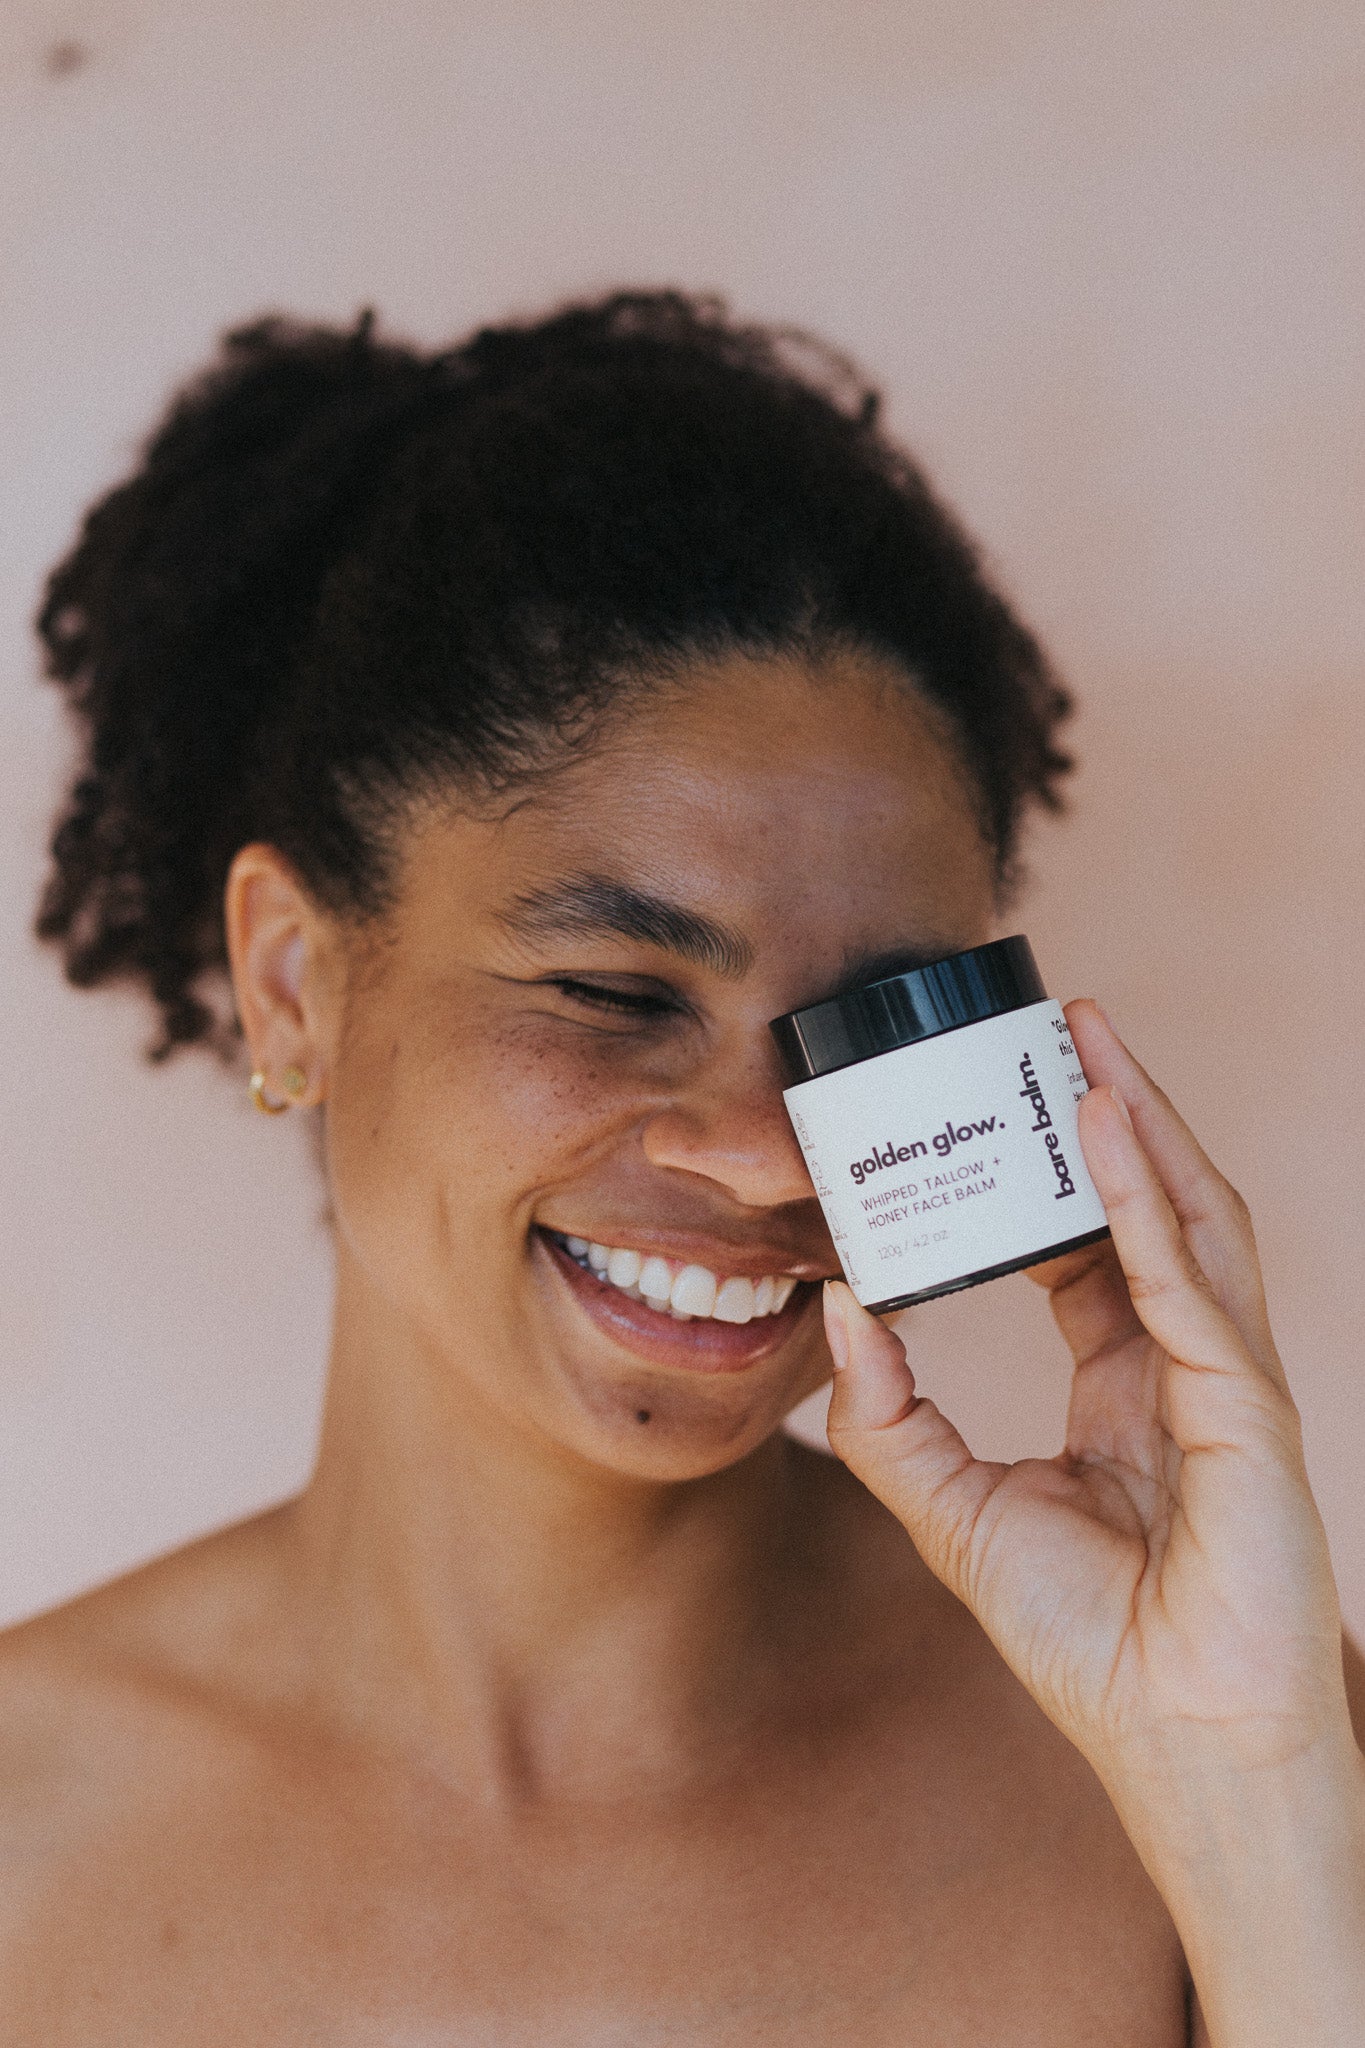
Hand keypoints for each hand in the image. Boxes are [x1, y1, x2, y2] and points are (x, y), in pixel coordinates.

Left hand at [824, 999, 1353, 1792]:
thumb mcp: (954, 1509)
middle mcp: (1188, 1364)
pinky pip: (1191, 1281)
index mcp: (1131, 1382)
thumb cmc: (1088, 1639)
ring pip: (1192, 1216)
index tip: (1002, 1103)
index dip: (1056, 1172)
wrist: (1175, 1743)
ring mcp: (1230, 1379)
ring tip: (1087, 1039)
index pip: (1096, 1246)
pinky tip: (1103, 1134)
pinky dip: (1147, 1202)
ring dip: (1140, 1121)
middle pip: (1155, 1204)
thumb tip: (837, 1301)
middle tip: (1059, 1022)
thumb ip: (891, 1409)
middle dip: (1112, 1108)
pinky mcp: (1249, 1408)